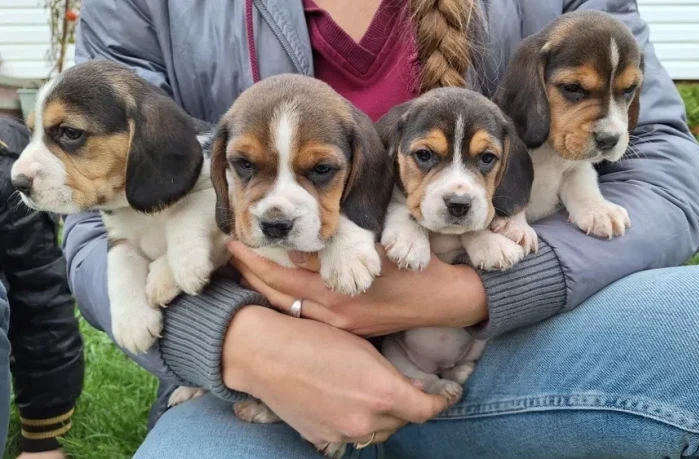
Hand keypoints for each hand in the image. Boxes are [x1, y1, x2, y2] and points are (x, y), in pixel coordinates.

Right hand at [222, 305, 453, 447]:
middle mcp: (367, 419)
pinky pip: (352, 434)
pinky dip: (358, 421)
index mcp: (383, 393)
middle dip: (409, 405)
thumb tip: (409, 387)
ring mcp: (343, 433)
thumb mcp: (363, 347)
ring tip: (375, 394)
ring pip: (378, 431)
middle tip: (407, 387)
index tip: (449, 393)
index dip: (442, 401)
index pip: (426, 409)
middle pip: (403, 421)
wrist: (264, 354)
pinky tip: (348, 401)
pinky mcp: (322, 438)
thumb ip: (391, 373)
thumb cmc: (313, 338)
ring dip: (384, 416)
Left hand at [228, 241, 487, 336]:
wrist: (446, 301)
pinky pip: (306, 316)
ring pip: (288, 308)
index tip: (234, 241)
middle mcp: (331, 314)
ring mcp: (339, 325)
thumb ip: (339, 249)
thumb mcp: (380, 249)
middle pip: (277, 296)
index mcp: (336, 294)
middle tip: (231, 253)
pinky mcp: (349, 330)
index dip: (254, 259)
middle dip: (250, 275)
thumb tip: (298, 245)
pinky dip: (286, 300)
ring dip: (265, 288)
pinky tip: (279, 288)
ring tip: (246, 269)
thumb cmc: (417, 267)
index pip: (280, 276)